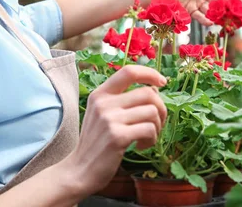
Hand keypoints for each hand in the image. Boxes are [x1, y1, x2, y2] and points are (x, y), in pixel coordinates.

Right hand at [61, 66, 166, 196]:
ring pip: (152, 111)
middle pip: (148, 93)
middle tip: (157, 123)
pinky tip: (141, 146)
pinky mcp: (117, 137)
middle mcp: (104, 103)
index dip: (150, 73)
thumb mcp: (101, 114)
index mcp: (100, 94)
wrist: (79, 171)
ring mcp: (110, 120)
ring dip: (157, 126)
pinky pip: (149, 129)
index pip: (129, 71)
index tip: (162, 82)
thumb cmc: (96, 142)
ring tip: (148, 137)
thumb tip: (154, 90)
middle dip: (161, 108)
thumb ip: (121, 100)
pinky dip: (152, 139)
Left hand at [152, 0, 241, 25]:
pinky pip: (199, 17)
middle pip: (219, 2)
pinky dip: (205, 20)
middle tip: (238, 16)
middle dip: (229, 9)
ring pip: (211, 11)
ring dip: (219, 16)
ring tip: (226, 21)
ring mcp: (196, 3)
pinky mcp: (188, 12)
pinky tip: (210, 23)